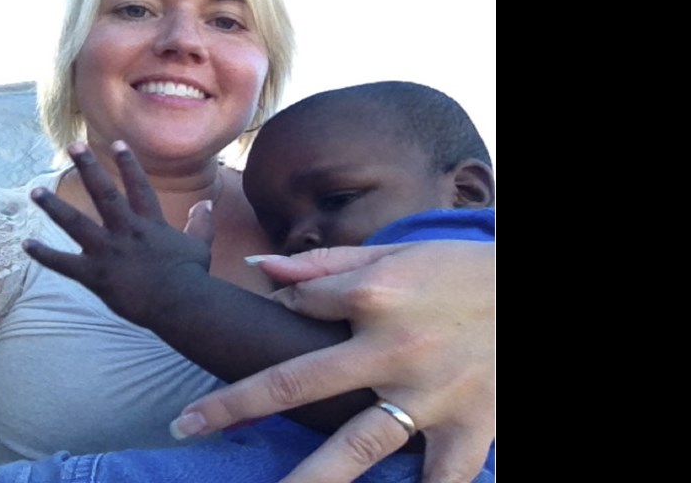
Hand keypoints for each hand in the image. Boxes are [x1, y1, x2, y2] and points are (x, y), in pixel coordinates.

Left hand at [22, 141, 211, 323]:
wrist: (181, 304)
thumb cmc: (192, 277)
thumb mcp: (200, 245)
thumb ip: (201, 222)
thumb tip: (206, 203)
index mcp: (150, 224)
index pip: (138, 187)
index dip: (128, 164)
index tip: (117, 143)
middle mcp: (126, 231)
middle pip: (104, 193)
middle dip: (89, 168)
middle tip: (74, 146)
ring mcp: (109, 252)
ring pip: (76, 223)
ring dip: (54, 207)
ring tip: (35, 191)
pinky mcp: (96, 275)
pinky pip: (64, 264)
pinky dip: (45, 255)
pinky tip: (26, 245)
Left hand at [172, 241, 494, 482]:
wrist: (527, 293)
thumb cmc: (456, 271)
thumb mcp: (394, 253)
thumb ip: (323, 266)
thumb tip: (258, 271)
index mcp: (374, 295)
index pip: (297, 311)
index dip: (276, 316)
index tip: (261, 331)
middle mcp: (394, 348)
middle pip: (298, 384)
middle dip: (236, 405)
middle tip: (186, 424)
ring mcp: (432, 395)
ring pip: (357, 447)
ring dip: (308, 479)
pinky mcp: (470, 429)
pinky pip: (438, 480)